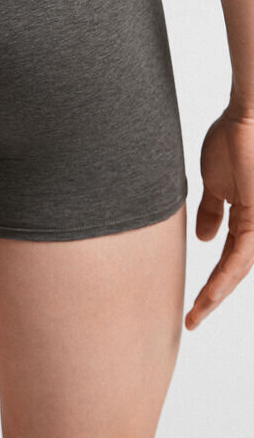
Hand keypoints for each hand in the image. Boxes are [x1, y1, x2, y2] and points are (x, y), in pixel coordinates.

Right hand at [186, 104, 253, 328]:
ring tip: (197, 313)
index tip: (193, 302)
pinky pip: (242, 256)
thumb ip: (212, 212)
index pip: (228, 258)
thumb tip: (202, 239)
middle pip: (233, 270)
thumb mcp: (215, 184)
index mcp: (245, 217)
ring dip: (217, 293)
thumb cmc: (233, 141)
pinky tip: (211, 293)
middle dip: (213, 296)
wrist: (246, 120)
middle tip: (192, 318)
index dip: (211, 281)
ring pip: (238, 269)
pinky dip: (225, 276)